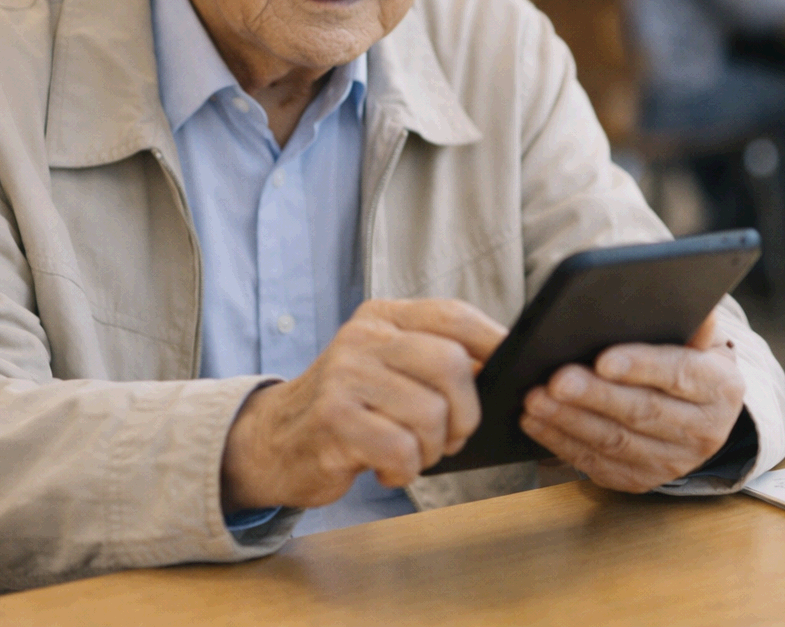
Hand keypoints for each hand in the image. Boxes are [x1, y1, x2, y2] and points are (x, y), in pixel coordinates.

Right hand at [221, 298, 506, 511]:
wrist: (272, 440)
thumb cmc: (350, 408)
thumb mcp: (386, 367)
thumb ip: (434, 358)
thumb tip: (504, 368)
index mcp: (383, 317)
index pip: (454, 315)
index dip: (494, 343)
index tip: (512, 370)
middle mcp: (363, 338)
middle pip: (452, 365)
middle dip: (465, 413)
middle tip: (451, 437)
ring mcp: (344, 376)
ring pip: (430, 414)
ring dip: (432, 449)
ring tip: (410, 453)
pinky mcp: (332, 420)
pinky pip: (400, 449)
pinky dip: (404, 470)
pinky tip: (386, 468)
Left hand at [518, 310, 746, 493]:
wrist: (700, 411)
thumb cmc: (688, 358)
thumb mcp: (700, 338)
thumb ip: (694, 323)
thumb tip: (690, 309)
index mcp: (720, 387)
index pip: (679, 373)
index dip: (640, 366)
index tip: (603, 359)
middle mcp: (703, 431)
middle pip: (642, 412)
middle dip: (595, 396)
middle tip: (556, 379)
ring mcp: (672, 462)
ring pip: (615, 442)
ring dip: (570, 421)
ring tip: (535, 399)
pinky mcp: (641, 480)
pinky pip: (597, 464)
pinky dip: (562, 443)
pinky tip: (535, 423)